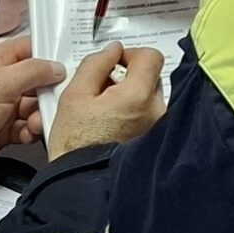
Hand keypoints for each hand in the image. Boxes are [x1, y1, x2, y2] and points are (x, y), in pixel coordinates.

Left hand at [0, 35, 61, 183]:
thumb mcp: (1, 83)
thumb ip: (33, 72)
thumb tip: (56, 67)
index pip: (31, 49)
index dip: (50, 55)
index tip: (69, 64)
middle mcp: (1, 82)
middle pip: (38, 81)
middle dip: (49, 93)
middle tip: (54, 101)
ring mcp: (3, 107)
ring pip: (35, 107)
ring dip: (40, 116)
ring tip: (36, 123)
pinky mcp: (3, 130)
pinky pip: (27, 128)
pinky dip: (31, 132)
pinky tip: (26, 135)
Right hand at [47, 42, 166, 153]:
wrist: (80, 182)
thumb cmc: (75, 145)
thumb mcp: (75, 95)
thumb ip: (96, 64)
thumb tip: (112, 50)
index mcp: (138, 97)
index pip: (151, 56)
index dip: (130, 54)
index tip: (115, 62)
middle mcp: (157, 112)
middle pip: (150, 76)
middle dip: (129, 77)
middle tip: (103, 90)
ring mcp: (159, 128)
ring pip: (149, 97)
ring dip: (131, 96)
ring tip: (105, 111)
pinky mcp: (157, 141)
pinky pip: (150, 115)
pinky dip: (135, 113)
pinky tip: (113, 124)